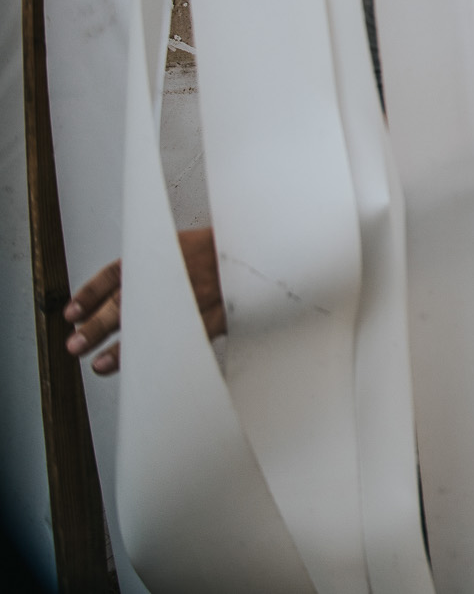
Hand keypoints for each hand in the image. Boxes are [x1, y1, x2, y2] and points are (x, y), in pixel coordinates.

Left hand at [65, 226, 224, 375]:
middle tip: (76, 343)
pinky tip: (147, 367)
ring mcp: (193, 296)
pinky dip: (162, 355)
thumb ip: (157, 262)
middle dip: (96, 326)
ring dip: (122, 348)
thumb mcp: (185, 244)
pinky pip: (182, 338)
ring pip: (149, 326)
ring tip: (99, 364)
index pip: (116, 273)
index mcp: (162, 252)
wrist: (262, 246)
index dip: (90, 294)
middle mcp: (172, 274)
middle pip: (125, 303)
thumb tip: (122, 287)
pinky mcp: (215, 315)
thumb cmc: (223, 248)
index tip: (72, 312)